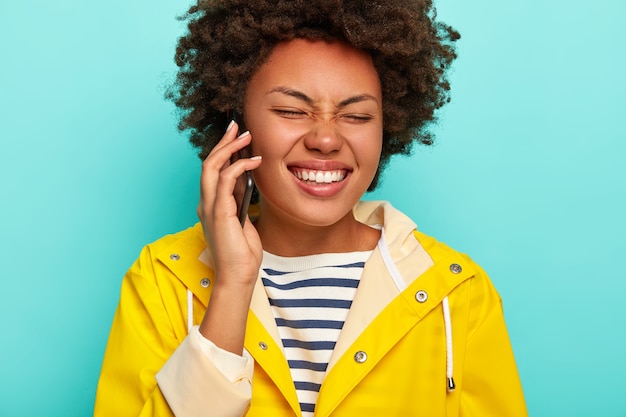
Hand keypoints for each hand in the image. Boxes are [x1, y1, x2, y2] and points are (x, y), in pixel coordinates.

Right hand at [197, 121, 262, 287]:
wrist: (238, 277)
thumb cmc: (242, 254)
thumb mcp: (243, 221)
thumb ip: (240, 201)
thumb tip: (246, 180)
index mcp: (210, 206)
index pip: (212, 172)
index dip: (223, 152)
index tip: (236, 138)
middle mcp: (206, 204)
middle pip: (208, 163)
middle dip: (223, 142)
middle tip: (237, 126)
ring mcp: (209, 207)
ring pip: (211, 166)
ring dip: (229, 148)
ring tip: (245, 135)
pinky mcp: (219, 212)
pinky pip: (225, 180)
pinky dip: (239, 166)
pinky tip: (254, 160)